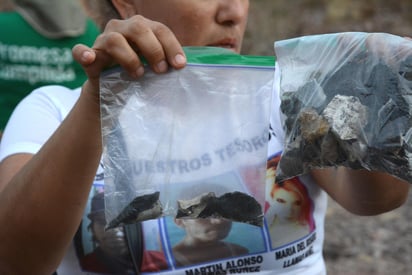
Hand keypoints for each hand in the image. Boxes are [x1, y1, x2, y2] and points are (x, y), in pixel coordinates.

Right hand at [72, 15, 186, 97]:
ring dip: (130, 58)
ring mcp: (103, 41)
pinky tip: (90, 58)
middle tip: (161, 70)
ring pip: (114, 39)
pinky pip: (81, 51)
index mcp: (142, 28)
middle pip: (139, 28)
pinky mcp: (88, 57)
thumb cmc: (139, 73)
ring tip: (139, 74)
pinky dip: (84, 53)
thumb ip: (167, 62)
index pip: (160, 30)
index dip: (172, 46)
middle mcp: (122, 29)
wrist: (113, 89)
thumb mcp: (155, 65)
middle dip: (154, 49)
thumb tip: (184, 68)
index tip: (180, 65)